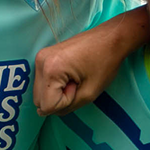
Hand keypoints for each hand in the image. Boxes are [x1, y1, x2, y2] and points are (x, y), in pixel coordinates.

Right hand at [33, 5, 149, 115]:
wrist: (111, 38)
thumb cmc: (105, 64)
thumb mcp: (89, 94)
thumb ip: (66, 107)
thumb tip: (45, 111)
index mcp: (51, 69)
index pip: (47, 105)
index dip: (66, 102)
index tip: (79, 86)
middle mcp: (40, 61)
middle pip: (39, 100)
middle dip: (58, 99)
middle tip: (77, 84)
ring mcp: (40, 57)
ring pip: (39, 92)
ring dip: (56, 92)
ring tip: (74, 79)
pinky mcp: (44, 56)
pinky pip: (43, 82)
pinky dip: (55, 85)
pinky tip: (69, 75)